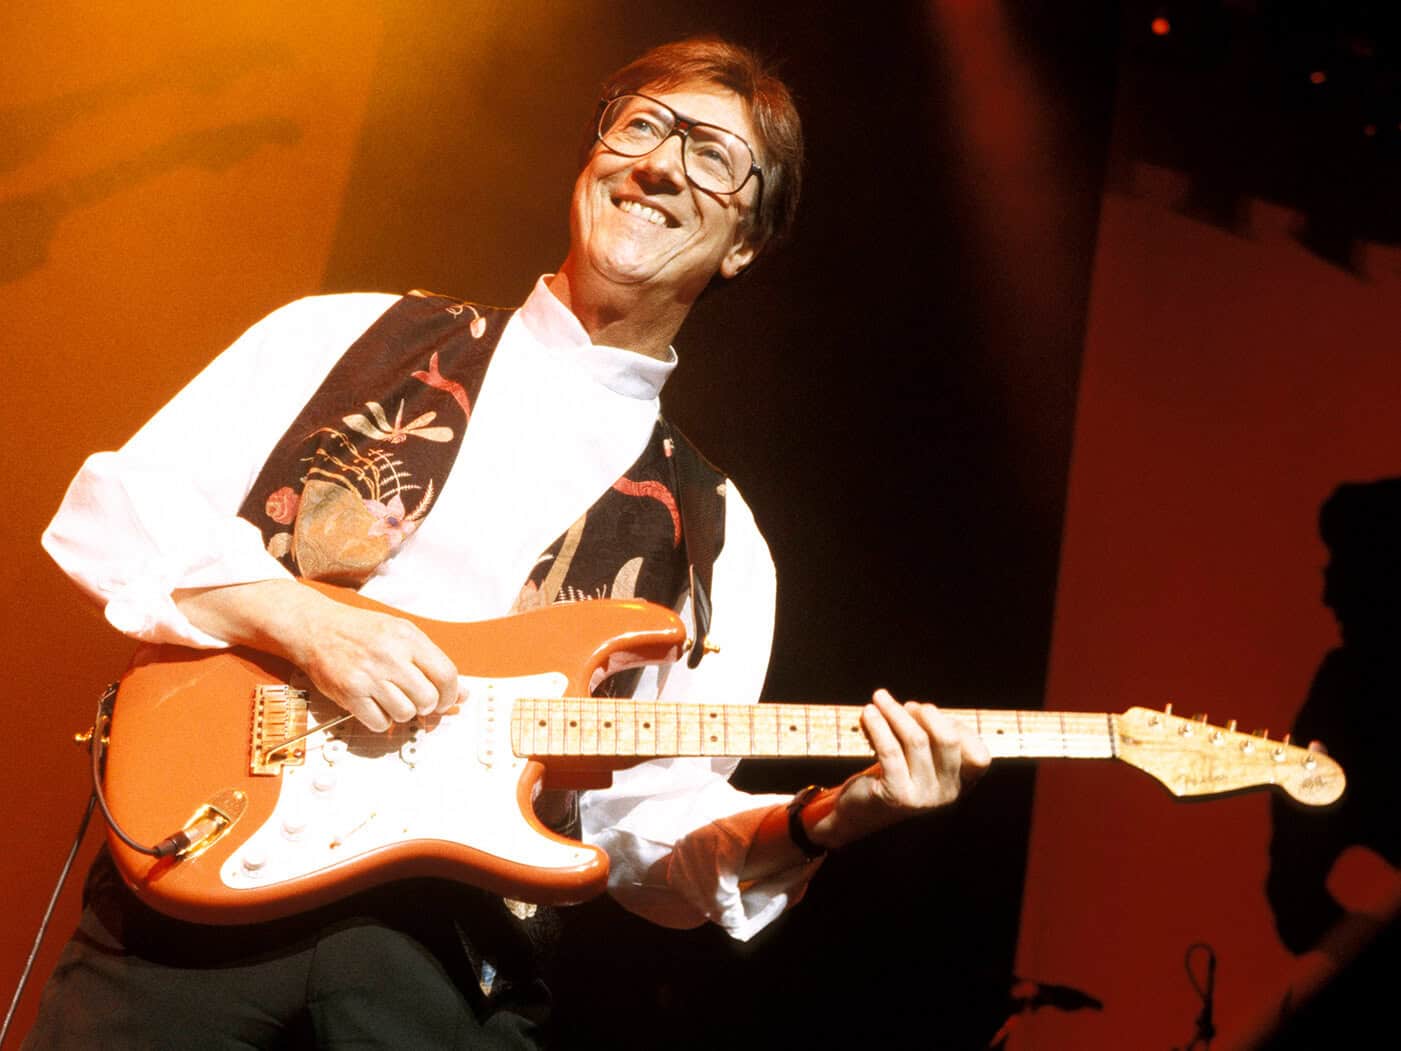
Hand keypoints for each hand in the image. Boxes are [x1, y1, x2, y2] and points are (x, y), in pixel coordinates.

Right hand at [284, 597, 458, 731]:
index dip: (452, 694)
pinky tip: (376, 705)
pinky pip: (380, 723)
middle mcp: (390, 656)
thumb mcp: (402, 634)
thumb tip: (462, 693)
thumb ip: (432, 661)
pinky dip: (382, 720)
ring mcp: (369, 675)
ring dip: (403, 713)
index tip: (447, 699)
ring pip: (406, 713)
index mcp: (408, 637)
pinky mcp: (350, 693)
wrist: (317, 627)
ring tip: (392, 698)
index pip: (446, 675)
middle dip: (428, 706)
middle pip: (429, 699)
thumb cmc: (361, 631)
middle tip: (417, 700)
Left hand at [811, 688, 990, 848]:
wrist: (860, 811)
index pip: (979, 756)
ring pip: (917, 740)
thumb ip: (929, 733)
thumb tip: (916, 708)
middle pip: (949, 740)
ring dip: (897, 712)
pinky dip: (879, 726)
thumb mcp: (920, 756)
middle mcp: (948, 794)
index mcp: (961, 784)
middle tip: (908, 706)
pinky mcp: (897, 796)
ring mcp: (924, 798)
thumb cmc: (894, 773)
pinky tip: (869, 712)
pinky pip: (890, 751)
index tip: (930, 714)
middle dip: (927, 714)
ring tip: (880, 698)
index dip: (958, 727)